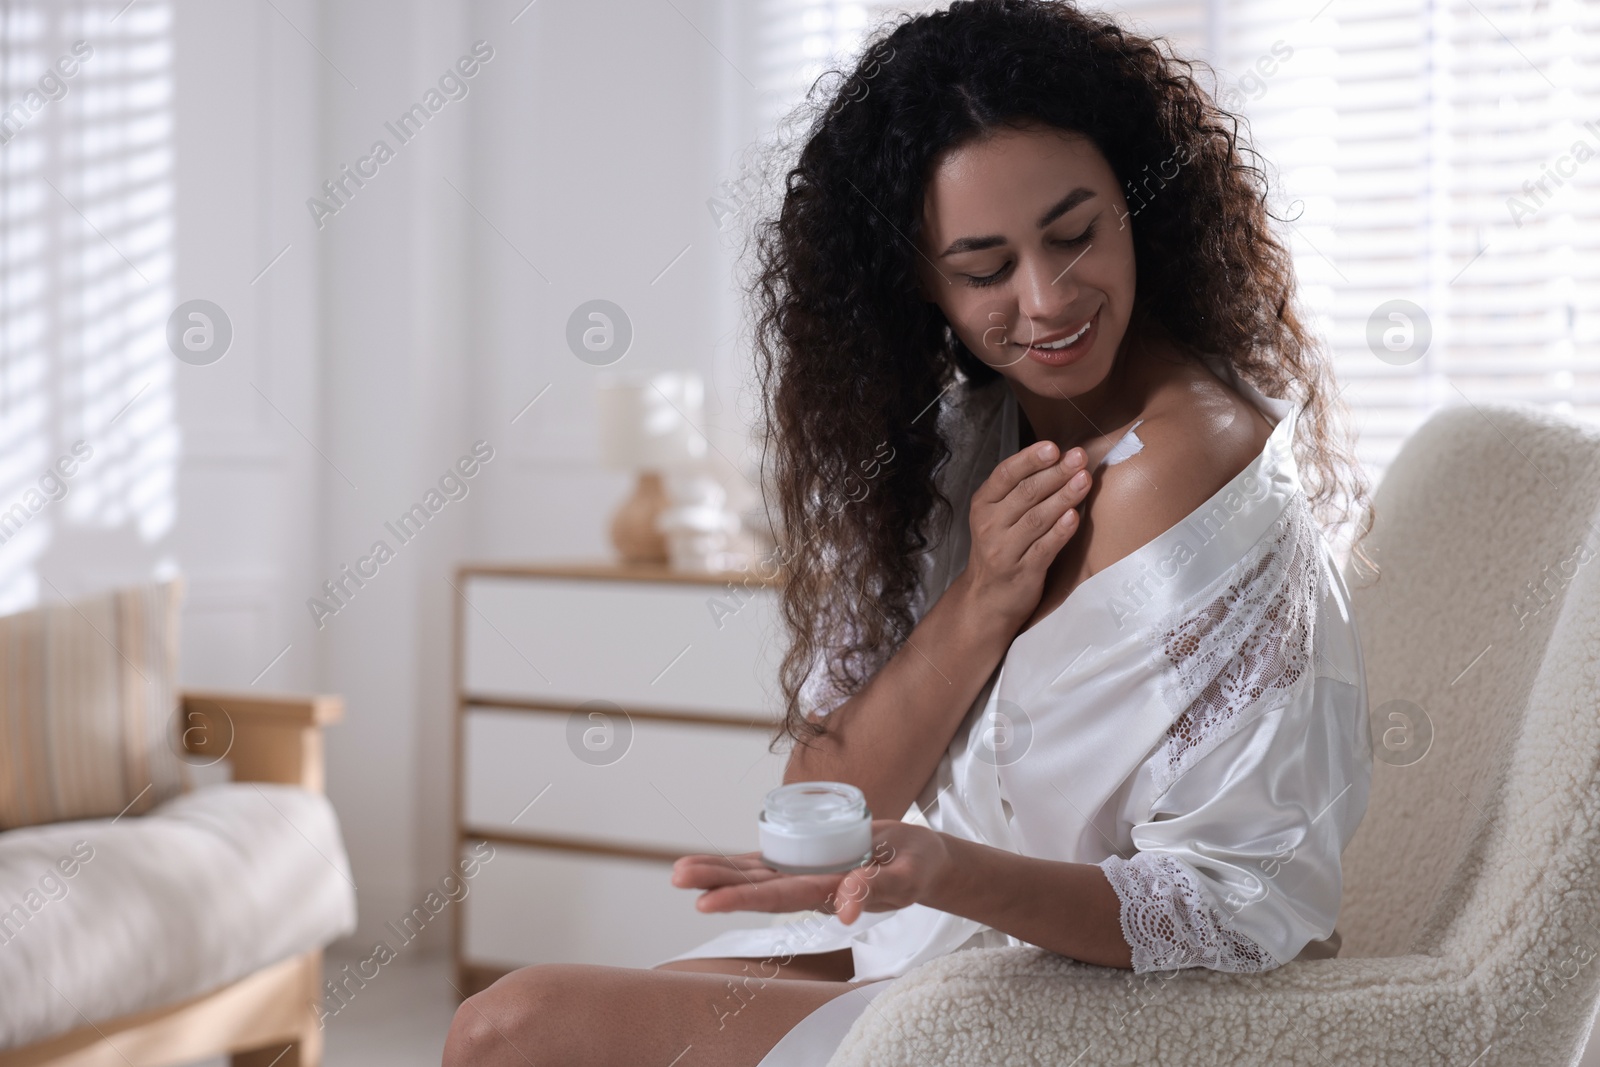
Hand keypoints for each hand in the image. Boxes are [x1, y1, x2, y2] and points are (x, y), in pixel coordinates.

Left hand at [669, 820, 948, 924]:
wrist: (922, 861)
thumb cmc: (916, 868)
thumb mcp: (905, 877)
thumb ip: (878, 888)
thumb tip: (847, 907)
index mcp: (830, 894)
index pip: (777, 897)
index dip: (741, 897)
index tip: (705, 900)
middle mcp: (810, 888)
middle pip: (755, 887)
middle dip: (716, 882)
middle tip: (676, 876)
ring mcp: (807, 875)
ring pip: (755, 875)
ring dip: (718, 873)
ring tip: (679, 871)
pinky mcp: (808, 861)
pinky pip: (768, 863)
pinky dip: (739, 863)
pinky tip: (712, 865)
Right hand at [960, 439, 1091, 631]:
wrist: (986, 599)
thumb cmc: (1000, 549)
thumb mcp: (997, 517)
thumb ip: (1018, 491)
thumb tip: (1059, 459)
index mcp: (983, 505)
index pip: (1005, 475)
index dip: (1030, 459)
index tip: (1054, 447)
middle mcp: (990, 525)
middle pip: (1025, 494)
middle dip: (1056, 473)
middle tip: (1080, 457)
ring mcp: (1004, 550)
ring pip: (1037, 518)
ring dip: (1064, 496)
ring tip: (1085, 479)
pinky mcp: (1022, 572)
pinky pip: (1045, 548)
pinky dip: (1060, 531)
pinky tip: (1075, 516)